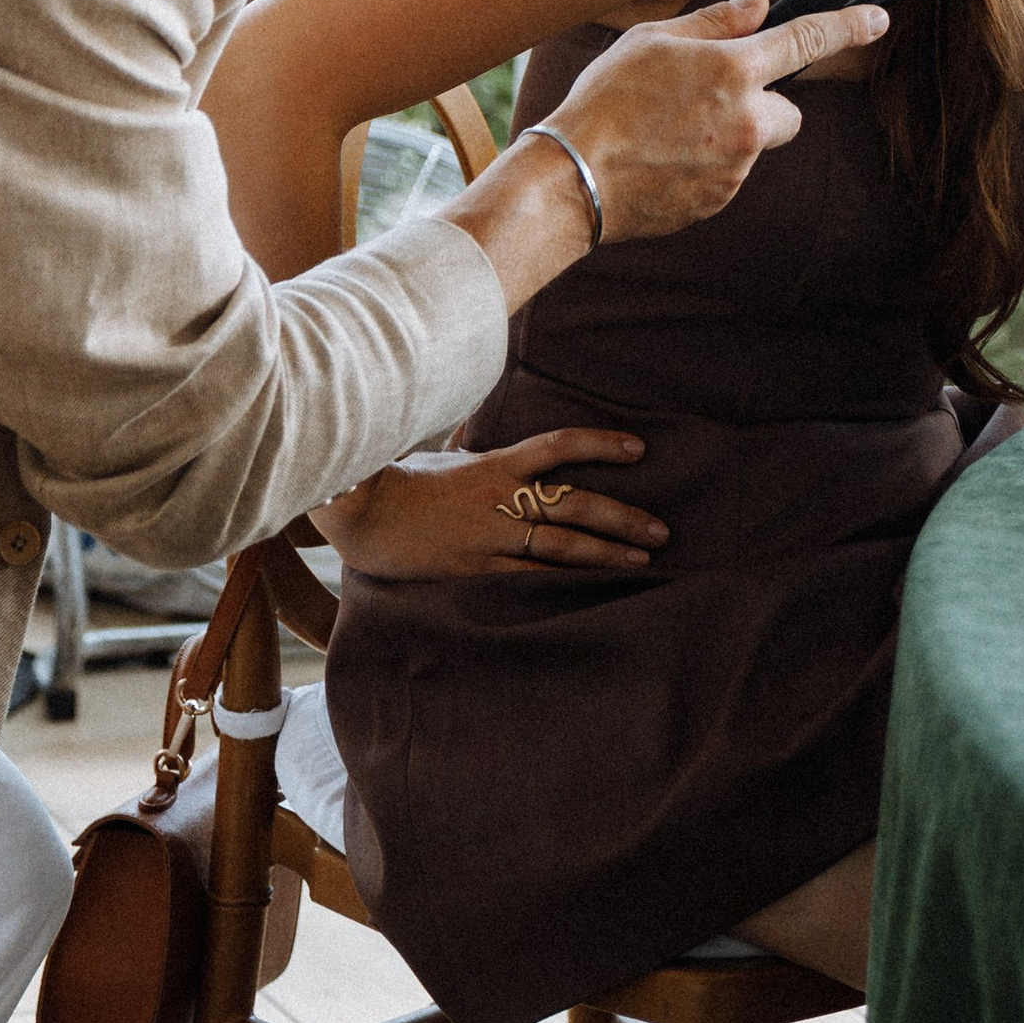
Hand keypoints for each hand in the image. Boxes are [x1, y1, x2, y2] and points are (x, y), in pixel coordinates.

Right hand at [312, 428, 665, 578]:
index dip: (602, 444)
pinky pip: (529, 581)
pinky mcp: (477, 571)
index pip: (560, 446)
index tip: (639, 448)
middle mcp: (501, 498)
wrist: (362, 515)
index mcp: (497, 463)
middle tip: (661, 531)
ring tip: (642, 562)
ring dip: (606, 555)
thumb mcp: (442, 455)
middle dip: (622, 517)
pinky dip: (564, 587)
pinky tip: (592, 594)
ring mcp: (491, 537)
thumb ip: (469, 446)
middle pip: (575, 505)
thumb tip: (476, 428)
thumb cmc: (399, 480)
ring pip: (561, 546)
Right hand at [541, 0, 889, 245]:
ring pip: (755, 145)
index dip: (847, 27)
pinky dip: (708, 167)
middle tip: (709, 102)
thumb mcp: (652, 40)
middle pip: (789, 111)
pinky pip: (729, 176)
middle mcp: (747, 120)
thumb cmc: (605, 101)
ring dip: (729, 137)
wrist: (573, 177)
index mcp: (734, 69)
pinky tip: (664, 160)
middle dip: (764, 106)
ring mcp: (738, 167)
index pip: (806, 41)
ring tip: (668, 133)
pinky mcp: (721, 201)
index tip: (877, 20)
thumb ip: (714, 22)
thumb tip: (757, 5)